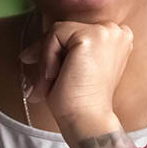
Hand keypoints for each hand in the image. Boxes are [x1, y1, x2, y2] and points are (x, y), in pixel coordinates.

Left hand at [19, 20, 133, 124]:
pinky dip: (47, 57)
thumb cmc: (81, 100)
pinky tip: (55, 76)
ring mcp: (106, 32)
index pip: (79, 31)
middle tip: (39, 79)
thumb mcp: (76, 68)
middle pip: (68, 28)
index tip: (46, 69)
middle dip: (47, 50)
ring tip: (48, 84)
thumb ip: (66, 50)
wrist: (88, 119)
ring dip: (47, 57)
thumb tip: (27, 52)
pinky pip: (54, 35)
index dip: (59, 48)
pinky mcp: (91, 36)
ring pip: (59, 31)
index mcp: (118, 38)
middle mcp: (116, 31)